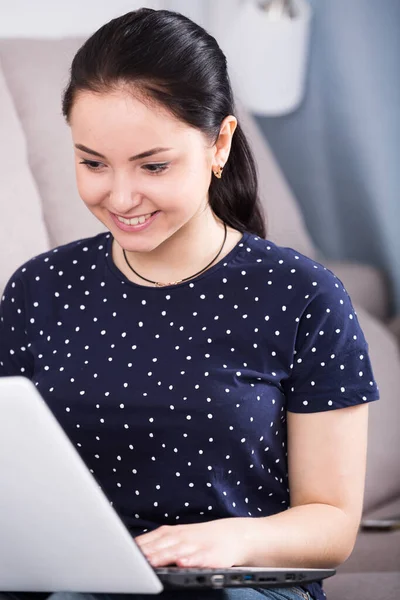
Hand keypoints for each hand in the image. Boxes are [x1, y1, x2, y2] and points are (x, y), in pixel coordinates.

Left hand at [135, 517, 252, 567]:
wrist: (234, 536)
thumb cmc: (200, 538)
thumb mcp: (178, 536)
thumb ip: (158, 543)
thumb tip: (133, 551)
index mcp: (172, 533)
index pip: (150, 540)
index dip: (137, 548)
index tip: (122, 554)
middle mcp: (183, 537)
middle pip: (161, 546)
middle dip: (147, 553)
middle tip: (132, 561)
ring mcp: (197, 546)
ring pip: (177, 552)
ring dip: (164, 556)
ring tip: (151, 563)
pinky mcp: (212, 556)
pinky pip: (200, 559)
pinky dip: (191, 561)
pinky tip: (183, 563)